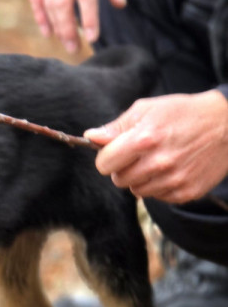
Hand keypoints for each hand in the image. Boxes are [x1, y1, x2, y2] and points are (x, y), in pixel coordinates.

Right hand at [29, 0, 126, 52]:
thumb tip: (119, 4)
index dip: (89, 18)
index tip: (93, 38)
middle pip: (62, 3)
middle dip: (68, 29)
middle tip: (75, 49)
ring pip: (47, 2)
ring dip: (55, 26)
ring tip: (65, 43)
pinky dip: (40, 15)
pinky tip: (47, 31)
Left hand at [84, 90, 227, 202]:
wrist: (226, 124)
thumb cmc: (182, 113)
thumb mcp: (147, 109)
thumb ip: (116, 126)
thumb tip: (91, 137)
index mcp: (144, 140)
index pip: (104, 164)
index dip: (106, 157)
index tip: (113, 152)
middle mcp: (159, 163)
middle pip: (119, 180)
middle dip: (122, 168)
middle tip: (138, 154)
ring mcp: (174, 180)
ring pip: (137, 191)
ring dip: (140, 178)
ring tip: (155, 160)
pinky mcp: (186, 192)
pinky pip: (157, 197)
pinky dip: (158, 186)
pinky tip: (170, 169)